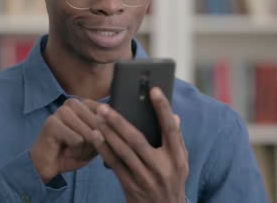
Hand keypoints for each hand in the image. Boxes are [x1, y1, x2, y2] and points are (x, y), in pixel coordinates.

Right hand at [29, 98, 100, 182]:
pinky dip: (76, 151)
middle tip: (81, 148)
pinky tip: (65, 152)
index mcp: (84, 103)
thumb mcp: (96, 142)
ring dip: (85, 148)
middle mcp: (72, 103)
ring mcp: (61, 111)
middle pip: (98, 123)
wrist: (49, 166)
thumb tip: (107, 130)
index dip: (106, 133)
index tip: (94, 140)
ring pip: (89, 132)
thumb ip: (104, 133)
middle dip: (95, 142)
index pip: (107, 114)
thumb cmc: (73, 152)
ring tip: (73, 150)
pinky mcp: (52, 123)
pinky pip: (77, 140)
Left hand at [90, 87, 188, 202]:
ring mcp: (145, 178)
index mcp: (177, 158)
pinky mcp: (131, 187)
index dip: (163, 109)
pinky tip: (95, 136)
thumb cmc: (172, 181)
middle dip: (119, 122)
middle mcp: (162, 168)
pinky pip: (115, 164)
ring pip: (123, 151)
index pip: (171, 129)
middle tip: (105, 107)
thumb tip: (175, 117)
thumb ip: (177, 140)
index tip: (154, 90)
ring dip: (108, 133)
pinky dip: (104, 149)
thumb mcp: (181, 163)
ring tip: (97, 118)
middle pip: (138, 140)